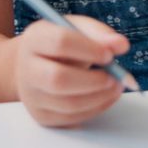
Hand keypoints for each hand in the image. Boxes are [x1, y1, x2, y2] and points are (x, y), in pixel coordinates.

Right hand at [12, 16, 130, 126]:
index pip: (60, 43)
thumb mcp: (78, 28)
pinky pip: (72, 118)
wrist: (35, 64)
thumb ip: (100, 34)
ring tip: (116, 85)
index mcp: (35, 40)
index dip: (89, 49)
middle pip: (58, 79)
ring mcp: (31, 96)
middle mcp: (27, 69)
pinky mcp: (41, 115)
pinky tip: (106, 96)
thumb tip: (121, 45)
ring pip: (68, 104)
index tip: (110, 55)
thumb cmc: (61, 44)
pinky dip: (95, 109)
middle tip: (116, 77)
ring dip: (100, 97)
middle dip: (94, 81)